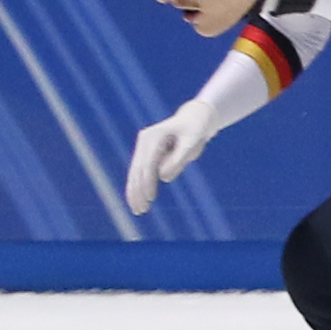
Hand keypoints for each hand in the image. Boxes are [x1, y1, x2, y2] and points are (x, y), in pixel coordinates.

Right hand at [124, 99, 216, 213]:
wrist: (195, 118)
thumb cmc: (196, 130)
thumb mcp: (192, 142)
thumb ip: (178, 159)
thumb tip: (163, 178)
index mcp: (154, 136)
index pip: (147, 164)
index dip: (148, 182)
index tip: (150, 198)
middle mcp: (144, 141)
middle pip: (137, 170)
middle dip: (137, 191)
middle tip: (140, 211)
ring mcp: (144, 147)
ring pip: (135, 172)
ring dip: (135, 192)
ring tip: (137, 210)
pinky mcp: (147, 153)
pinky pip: (140, 172)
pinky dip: (138, 186)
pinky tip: (137, 200)